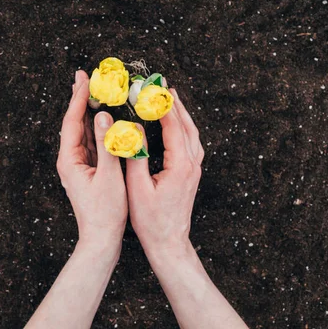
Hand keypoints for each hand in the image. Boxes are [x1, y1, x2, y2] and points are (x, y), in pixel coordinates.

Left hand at [56, 70, 126, 246]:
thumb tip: (102, 117)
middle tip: (85, 75)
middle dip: (81, 98)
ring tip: (95, 89)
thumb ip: (107, 145)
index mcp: (69, 160)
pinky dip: (98, 127)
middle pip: (75, 122)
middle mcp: (70, 160)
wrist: (101, 239)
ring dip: (90, 110)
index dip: (78, 98)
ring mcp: (79, 164)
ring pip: (84, 131)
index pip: (71, 122)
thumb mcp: (109, 176)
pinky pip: (93, 142)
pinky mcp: (89, 170)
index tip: (85, 79)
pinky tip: (105, 116)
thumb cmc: (105, 212)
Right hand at [126, 85, 204, 254]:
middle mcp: (191, 164)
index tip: (153, 89)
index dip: (163, 106)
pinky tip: (177, 124)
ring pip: (192, 133)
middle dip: (175, 104)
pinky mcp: (191, 174)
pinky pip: (191, 143)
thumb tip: (134, 129)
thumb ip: (136, 155)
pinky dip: (184, 128)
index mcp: (180, 165)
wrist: (169, 242)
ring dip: (181, 114)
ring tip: (171, 99)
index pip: (173, 127)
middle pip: (187, 126)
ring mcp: (194, 169)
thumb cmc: (151, 220)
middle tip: (164, 86)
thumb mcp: (138, 187)